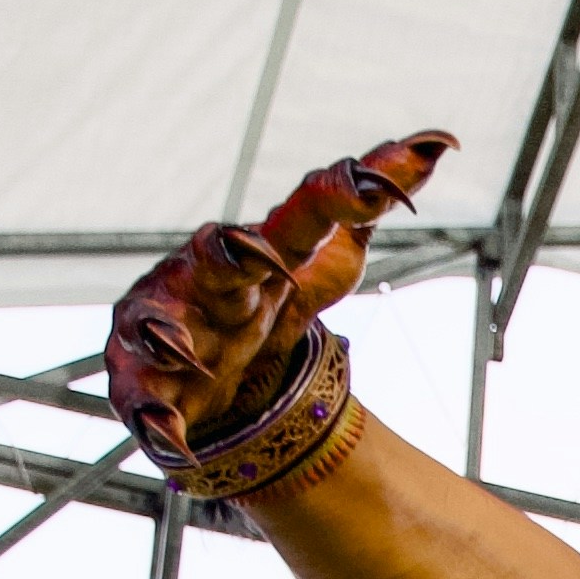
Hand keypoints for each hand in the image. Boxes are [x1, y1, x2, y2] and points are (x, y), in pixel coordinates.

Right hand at [105, 130, 451, 466]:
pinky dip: (157, 420)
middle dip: (234, 255)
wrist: (211, 365)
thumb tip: (437, 142)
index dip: (343, 196)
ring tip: (184, 352)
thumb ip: (364, 207)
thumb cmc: (265, 298)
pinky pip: (142, 402)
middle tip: (255, 253)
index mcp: (261, 248)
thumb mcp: (323, 261)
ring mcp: (168, 326)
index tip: (382, 187)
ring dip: (167, 336)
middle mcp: (207, 277)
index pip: (307, 212)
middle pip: (220, 258)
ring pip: (155, 322)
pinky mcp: (143, 384)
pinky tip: (171, 436)